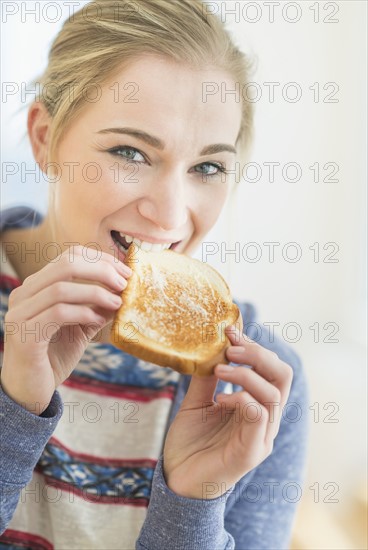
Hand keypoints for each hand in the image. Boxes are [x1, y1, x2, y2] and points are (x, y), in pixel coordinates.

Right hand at [1, 246, 130, 413]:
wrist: (29, 392)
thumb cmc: (54, 357)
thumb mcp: (81, 327)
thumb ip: (96, 308)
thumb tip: (122, 292)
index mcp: (36, 287)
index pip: (69, 256)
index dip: (100, 259)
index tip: (124, 271)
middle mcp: (24, 295)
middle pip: (66, 264)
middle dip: (101, 270)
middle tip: (124, 283)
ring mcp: (21, 314)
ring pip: (61, 288)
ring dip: (96, 292)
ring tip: (118, 302)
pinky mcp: (25, 335)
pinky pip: (58, 314)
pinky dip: (83, 312)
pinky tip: (98, 320)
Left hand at [163, 325, 292, 498]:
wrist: (177, 481)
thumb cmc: (190, 443)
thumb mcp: (197, 402)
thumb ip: (207, 378)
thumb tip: (211, 346)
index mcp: (257, 406)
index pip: (272, 369)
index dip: (254, 347)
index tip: (230, 332)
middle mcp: (265, 420)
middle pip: (282, 376)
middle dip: (258, 354)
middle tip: (231, 348)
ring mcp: (260, 437)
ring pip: (273, 394)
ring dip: (246, 374)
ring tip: (219, 371)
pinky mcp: (250, 453)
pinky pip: (259, 417)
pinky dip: (242, 398)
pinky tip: (221, 399)